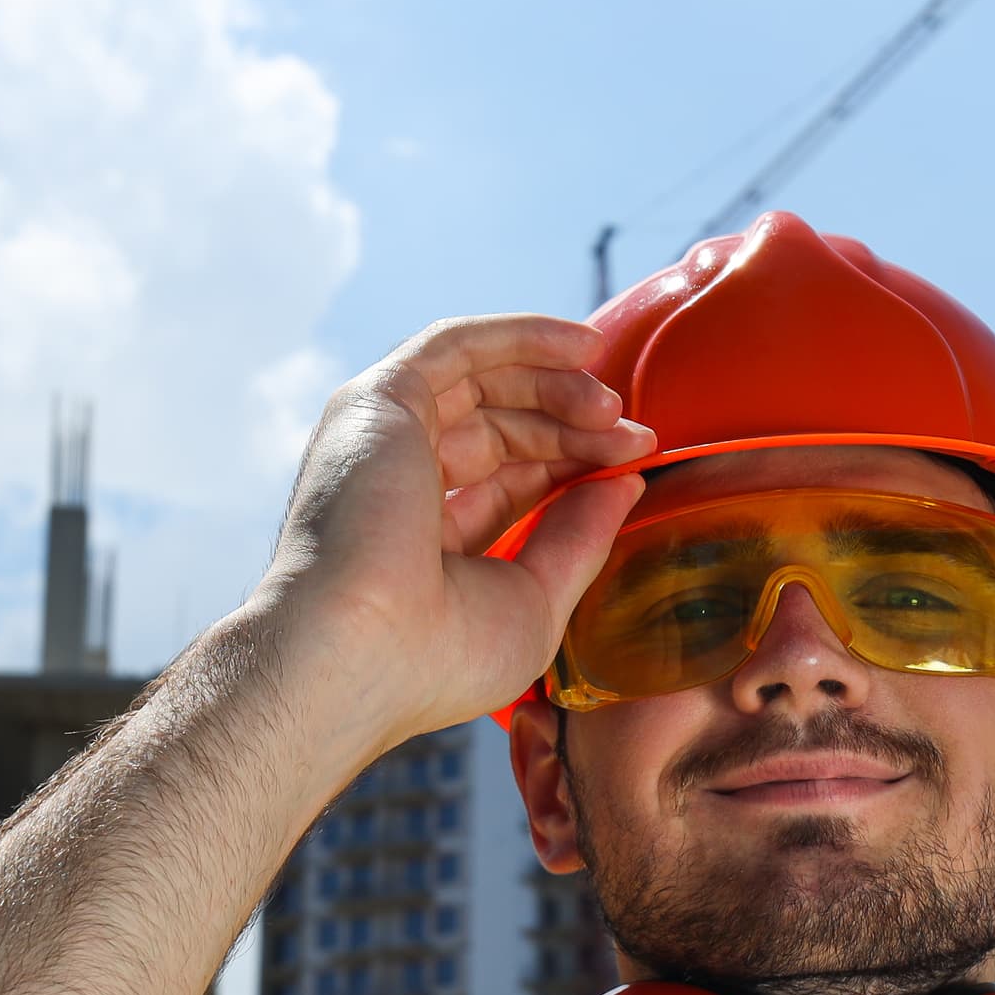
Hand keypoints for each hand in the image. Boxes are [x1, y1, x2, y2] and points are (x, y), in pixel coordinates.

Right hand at [254, 314, 654, 745]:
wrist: (360, 651)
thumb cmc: (436, 657)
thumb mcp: (534, 598)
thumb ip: (579, 537)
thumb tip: (624, 483)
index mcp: (424, 538)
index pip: (510, 478)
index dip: (574, 463)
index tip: (635, 462)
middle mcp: (397, 483)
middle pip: (501, 426)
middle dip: (572, 424)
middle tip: (634, 433)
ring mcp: (383, 440)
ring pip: (482, 381)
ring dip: (554, 381)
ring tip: (611, 402)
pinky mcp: (378, 403)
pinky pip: (455, 346)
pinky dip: (518, 336)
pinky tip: (577, 345)